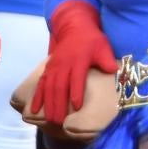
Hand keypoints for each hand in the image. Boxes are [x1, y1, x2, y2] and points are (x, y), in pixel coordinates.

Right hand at [32, 0, 116, 123]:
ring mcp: (54, 67)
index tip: (77, 107)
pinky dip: (37, 97)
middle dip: (59, 104)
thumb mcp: (103, 47)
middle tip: (59, 121)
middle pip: (60, 86)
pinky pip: (41, 84)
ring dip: (48, 104)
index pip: (76, 79)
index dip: (76, 93)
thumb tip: (113, 70)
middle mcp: (64, 65)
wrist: (74, 27)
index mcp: (78, 60)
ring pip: (49, 87)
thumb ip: (107, 60)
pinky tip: (35, 109)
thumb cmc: (92, 40)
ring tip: (50, 119)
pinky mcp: (48, 69)